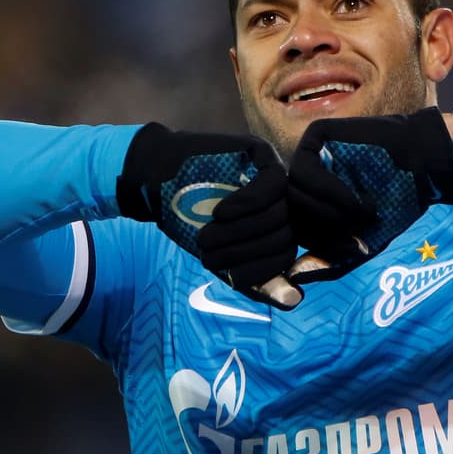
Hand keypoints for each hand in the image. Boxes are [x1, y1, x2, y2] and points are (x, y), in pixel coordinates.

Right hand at [116, 123, 302, 308]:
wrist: (157, 180)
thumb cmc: (188, 219)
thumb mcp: (221, 258)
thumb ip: (255, 280)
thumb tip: (295, 300)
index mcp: (275, 228)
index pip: (287, 257)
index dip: (258, 271)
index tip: (227, 275)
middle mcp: (281, 203)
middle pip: (286, 236)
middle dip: (244, 252)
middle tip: (206, 252)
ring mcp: (274, 177)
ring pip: (281, 213)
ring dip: (240, 231)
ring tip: (208, 234)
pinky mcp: (263, 153)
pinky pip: (273, 184)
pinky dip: (246, 205)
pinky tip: (220, 212)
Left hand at [286, 107, 452, 282]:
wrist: (425, 165)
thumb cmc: (396, 203)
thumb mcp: (364, 240)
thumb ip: (331, 260)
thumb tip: (293, 276)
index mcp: (310, 201)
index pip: (294, 229)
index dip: (321, 247)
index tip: (354, 249)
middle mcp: (304, 178)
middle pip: (290, 213)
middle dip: (326, 231)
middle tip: (360, 233)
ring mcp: (308, 154)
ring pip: (293, 194)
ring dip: (329, 213)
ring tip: (365, 214)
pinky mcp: (315, 134)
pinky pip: (304, 169)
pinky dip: (330, 192)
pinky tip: (359, 199)